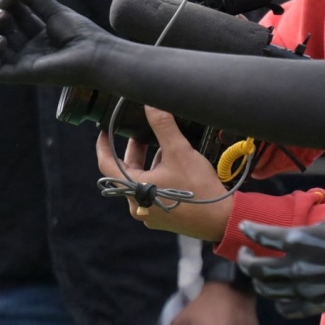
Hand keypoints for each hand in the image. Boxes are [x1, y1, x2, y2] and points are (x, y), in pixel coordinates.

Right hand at [0, 0, 120, 90]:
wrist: (94, 53)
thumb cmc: (81, 33)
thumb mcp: (53, 10)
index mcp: (37, 36)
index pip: (13, 16)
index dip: (7, 1)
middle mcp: (28, 50)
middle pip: (0, 29)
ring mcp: (23, 64)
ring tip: (2, 14)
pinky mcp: (20, 76)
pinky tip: (2, 39)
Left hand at [98, 106, 228, 237]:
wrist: (221, 219)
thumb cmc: (199, 190)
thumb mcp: (179, 151)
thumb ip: (163, 126)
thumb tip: (151, 105)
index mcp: (133, 190)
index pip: (106, 164)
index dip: (103, 145)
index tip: (104, 132)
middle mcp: (136, 205)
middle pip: (126, 172)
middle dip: (135, 151)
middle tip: (140, 132)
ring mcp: (149, 213)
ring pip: (141, 181)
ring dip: (149, 163)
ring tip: (163, 146)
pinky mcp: (162, 216)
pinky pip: (152, 192)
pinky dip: (158, 176)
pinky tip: (173, 165)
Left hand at [239, 220, 324, 317]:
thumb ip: (308, 230)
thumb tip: (298, 233)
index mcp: (300, 240)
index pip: (262, 236)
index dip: (249, 231)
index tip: (243, 228)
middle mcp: (296, 266)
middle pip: (255, 269)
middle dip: (245, 261)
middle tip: (245, 254)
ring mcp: (304, 288)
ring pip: (266, 290)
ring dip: (259, 282)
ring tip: (260, 275)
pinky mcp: (314, 305)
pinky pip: (286, 309)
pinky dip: (279, 302)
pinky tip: (281, 295)